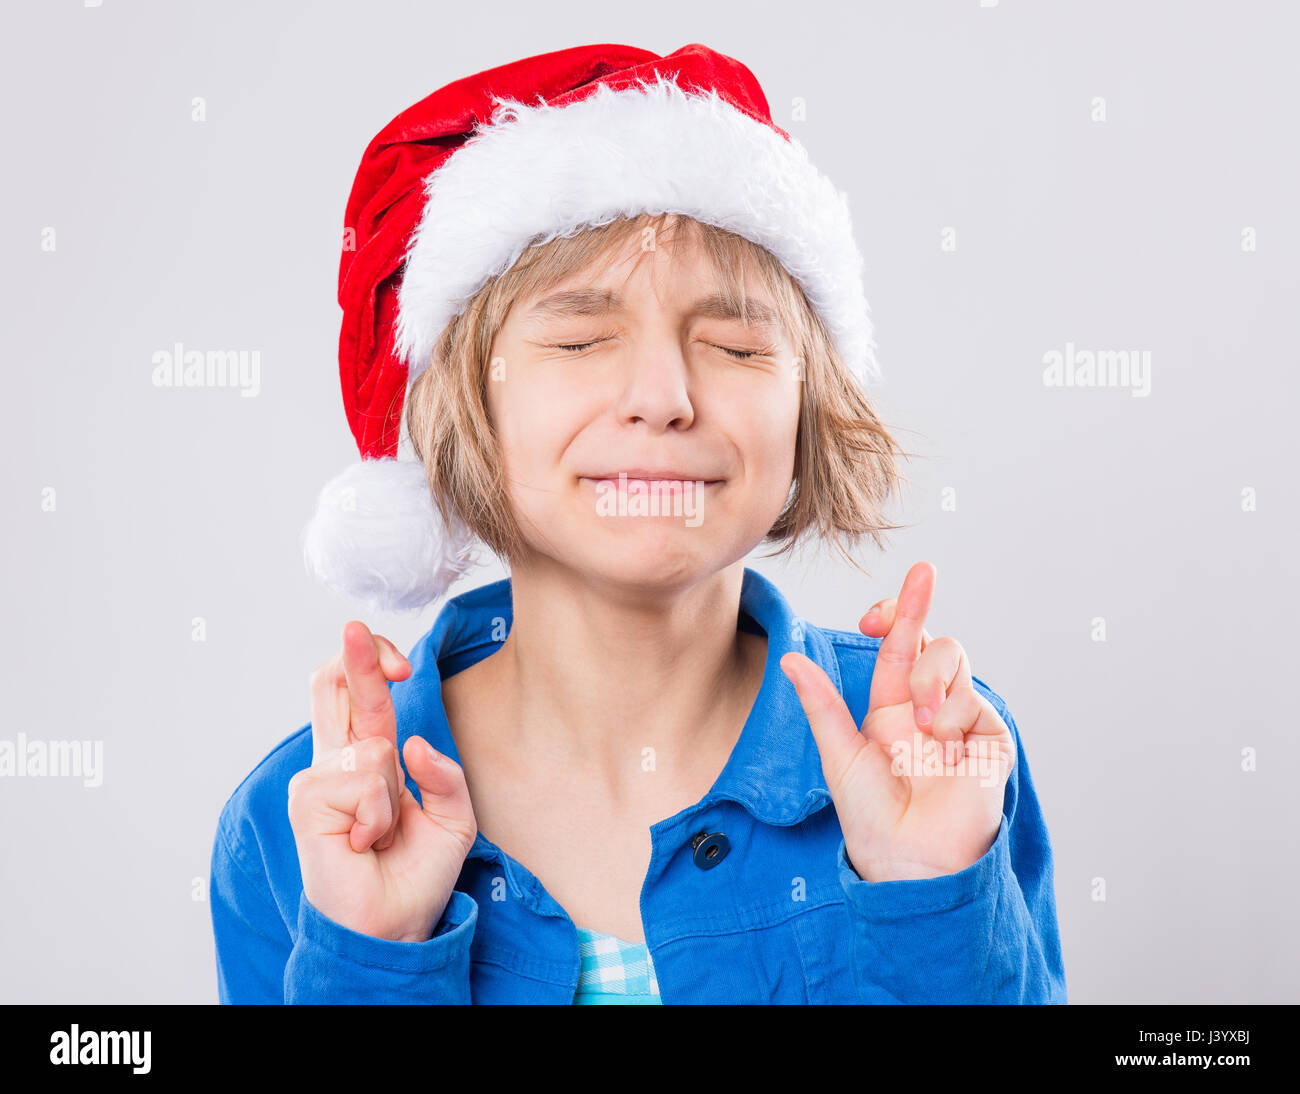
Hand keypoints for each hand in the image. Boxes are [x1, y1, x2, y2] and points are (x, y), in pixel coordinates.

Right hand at [287, 621, 477, 941]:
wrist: (394, 927)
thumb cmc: (416, 874)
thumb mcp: (453, 817)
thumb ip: (443, 774)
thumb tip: (413, 742)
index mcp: (367, 757)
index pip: (359, 695)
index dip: (372, 664)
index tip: (400, 662)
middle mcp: (336, 762)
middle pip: (331, 686)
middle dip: (354, 655)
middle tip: (355, 629)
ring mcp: (316, 781)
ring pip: (373, 747)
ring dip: (394, 795)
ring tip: (381, 835)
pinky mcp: (306, 803)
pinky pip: (364, 781)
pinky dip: (380, 816)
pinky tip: (365, 844)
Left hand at [780, 562, 1013, 881]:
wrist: (909, 860)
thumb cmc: (870, 817)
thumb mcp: (838, 753)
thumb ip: (821, 704)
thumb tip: (789, 658)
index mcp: (892, 708)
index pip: (899, 645)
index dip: (900, 610)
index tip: (900, 587)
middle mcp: (929, 708)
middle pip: (932, 640)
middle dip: (916, 613)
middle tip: (905, 598)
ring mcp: (962, 721)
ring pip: (953, 659)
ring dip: (932, 680)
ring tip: (923, 724)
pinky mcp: (990, 738)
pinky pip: (972, 699)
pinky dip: (953, 716)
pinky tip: (945, 749)